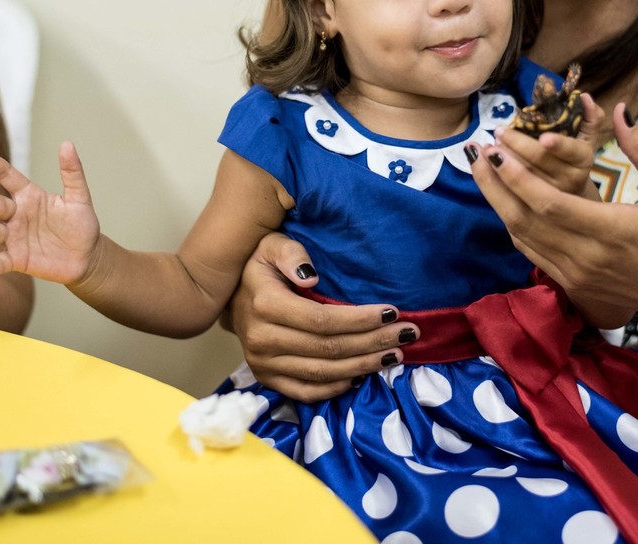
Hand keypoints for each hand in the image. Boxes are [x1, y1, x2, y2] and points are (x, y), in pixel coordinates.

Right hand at [0, 141, 100, 283]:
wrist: (87, 257)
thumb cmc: (81, 224)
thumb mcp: (79, 197)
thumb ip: (72, 173)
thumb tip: (67, 144)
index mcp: (29, 196)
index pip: (6, 175)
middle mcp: (17, 214)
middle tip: (0, 207)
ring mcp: (14, 237)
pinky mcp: (17, 259)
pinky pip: (0, 261)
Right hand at [229, 232, 418, 401]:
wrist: (229, 296)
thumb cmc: (260, 267)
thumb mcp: (272, 245)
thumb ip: (291, 253)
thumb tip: (309, 276)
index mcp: (266, 305)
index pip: (322, 320)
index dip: (360, 320)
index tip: (392, 312)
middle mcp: (263, 339)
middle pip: (328, 348)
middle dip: (373, 342)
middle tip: (408, 334)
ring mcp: (263, 364)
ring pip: (322, 373)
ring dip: (363, 366)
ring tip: (395, 355)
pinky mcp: (267, 379)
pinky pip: (306, 392)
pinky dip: (336, 388)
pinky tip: (362, 376)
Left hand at [473, 103, 637, 329]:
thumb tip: (620, 109)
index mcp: (614, 229)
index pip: (552, 205)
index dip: (519, 179)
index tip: (499, 151)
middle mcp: (589, 255)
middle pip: (527, 219)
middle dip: (497, 184)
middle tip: (478, 152)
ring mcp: (577, 273)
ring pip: (523, 237)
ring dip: (497, 202)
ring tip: (481, 170)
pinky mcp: (572, 283)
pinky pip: (532, 252)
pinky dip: (513, 225)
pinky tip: (502, 200)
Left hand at [489, 93, 602, 199]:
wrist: (572, 205)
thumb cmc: (572, 164)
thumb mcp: (584, 142)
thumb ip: (588, 119)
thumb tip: (584, 97)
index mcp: (582, 161)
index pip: (572, 151)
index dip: (559, 144)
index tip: (544, 138)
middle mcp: (569, 183)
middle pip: (540, 165)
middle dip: (516, 146)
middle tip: (497, 133)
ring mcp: (550, 204)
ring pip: (521, 182)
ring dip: (498, 165)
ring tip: (484, 149)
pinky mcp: (531, 219)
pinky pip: (507, 201)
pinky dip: (489, 182)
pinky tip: (480, 165)